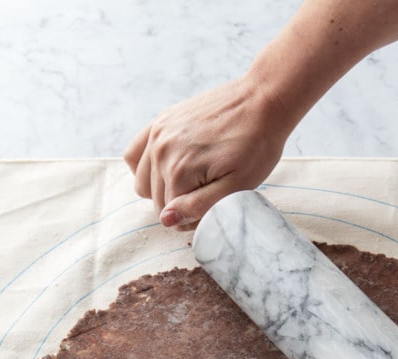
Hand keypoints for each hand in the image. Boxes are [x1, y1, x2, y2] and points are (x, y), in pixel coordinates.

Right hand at [124, 75, 289, 229]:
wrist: (262, 101)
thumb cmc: (256, 146)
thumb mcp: (236, 187)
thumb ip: (199, 207)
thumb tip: (166, 219)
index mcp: (178, 170)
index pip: (171, 215)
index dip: (192, 218)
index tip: (213, 206)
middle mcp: (161, 150)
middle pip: (155, 200)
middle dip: (179, 205)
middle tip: (207, 194)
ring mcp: (157, 133)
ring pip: (142, 182)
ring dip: (162, 189)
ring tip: (191, 182)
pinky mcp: (160, 121)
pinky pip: (135, 154)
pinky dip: (146, 167)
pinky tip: (168, 168)